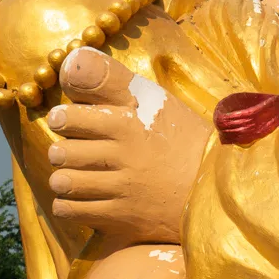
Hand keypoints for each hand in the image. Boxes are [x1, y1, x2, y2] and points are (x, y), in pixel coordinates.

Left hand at [47, 48, 209, 242]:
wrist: (216, 184)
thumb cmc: (181, 137)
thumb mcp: (153, 99)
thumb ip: (111, 79)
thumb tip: (72, 60)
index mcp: (127, 123)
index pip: (67, 119)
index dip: (62, 119)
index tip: (66, 121)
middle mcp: (122, 157)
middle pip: (62, 153)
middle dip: (61, 151)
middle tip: (71, 151)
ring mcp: (123, 190)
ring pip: (64, 183)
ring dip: (64, 179)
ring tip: (74, 175)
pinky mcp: (124, 219)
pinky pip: (72, 212)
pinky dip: (68, 205)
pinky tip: (80, 198)